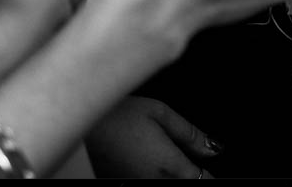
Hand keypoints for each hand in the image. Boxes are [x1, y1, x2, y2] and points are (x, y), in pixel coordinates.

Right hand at [85, 96, 219, 178]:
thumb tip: (212, 148)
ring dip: (169, 176)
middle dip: (189, 175)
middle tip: (181, 158)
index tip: (209, 170)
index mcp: (168, 165)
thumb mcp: (160, 113)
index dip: (209, 176)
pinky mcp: (119, 185)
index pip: (202, 181)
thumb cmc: (117, 115)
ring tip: (157, 155)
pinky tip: (144, 161)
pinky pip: (144, 184)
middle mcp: (153, 182)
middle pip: (184, 185)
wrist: (79, 125)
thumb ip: (190, 134)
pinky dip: (151, 175)